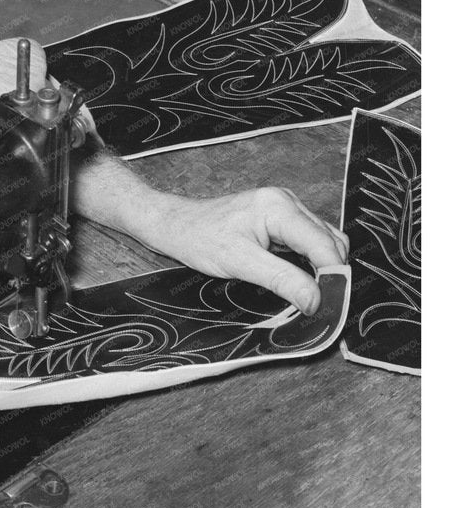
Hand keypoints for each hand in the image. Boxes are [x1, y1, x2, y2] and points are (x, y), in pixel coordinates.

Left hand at [142, 187, 348, 314]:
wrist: (174, 226)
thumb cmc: (198, 239)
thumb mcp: (240, 263)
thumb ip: (282, 280)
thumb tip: (316, 300)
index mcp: (279, 207)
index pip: (325, 245)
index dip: (333, 277)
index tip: (331, 305)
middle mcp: (286, 202)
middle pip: (329, 242)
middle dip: (330, 272)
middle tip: (321, 304)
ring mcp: (284, 207)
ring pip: (322, 241)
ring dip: (321, 267)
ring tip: (309, 292)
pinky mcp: (279, 217)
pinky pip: (307, 240)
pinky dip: (309, 259)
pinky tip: (298, 277)